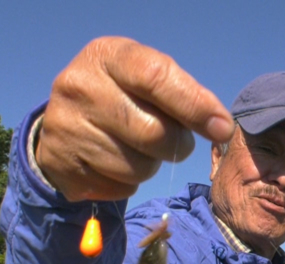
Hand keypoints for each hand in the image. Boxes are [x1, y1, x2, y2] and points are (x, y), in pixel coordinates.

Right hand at [37, 37, 233, 201]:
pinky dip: (128, 182)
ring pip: (138, 168)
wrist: (66, 120)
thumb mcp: (146, 78)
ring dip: (151, 166)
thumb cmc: (124, 94)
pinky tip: (114, 162)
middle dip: (176, 144)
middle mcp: (79, 86)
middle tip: (173, 139)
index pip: (156, 78)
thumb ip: (183, 94)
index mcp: (106, 55)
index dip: (195, 106)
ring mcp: (65, 127)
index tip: (222, 128)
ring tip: (135, 148)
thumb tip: (221, 127)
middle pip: (153, 132)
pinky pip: (119, 187)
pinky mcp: (61, 165)